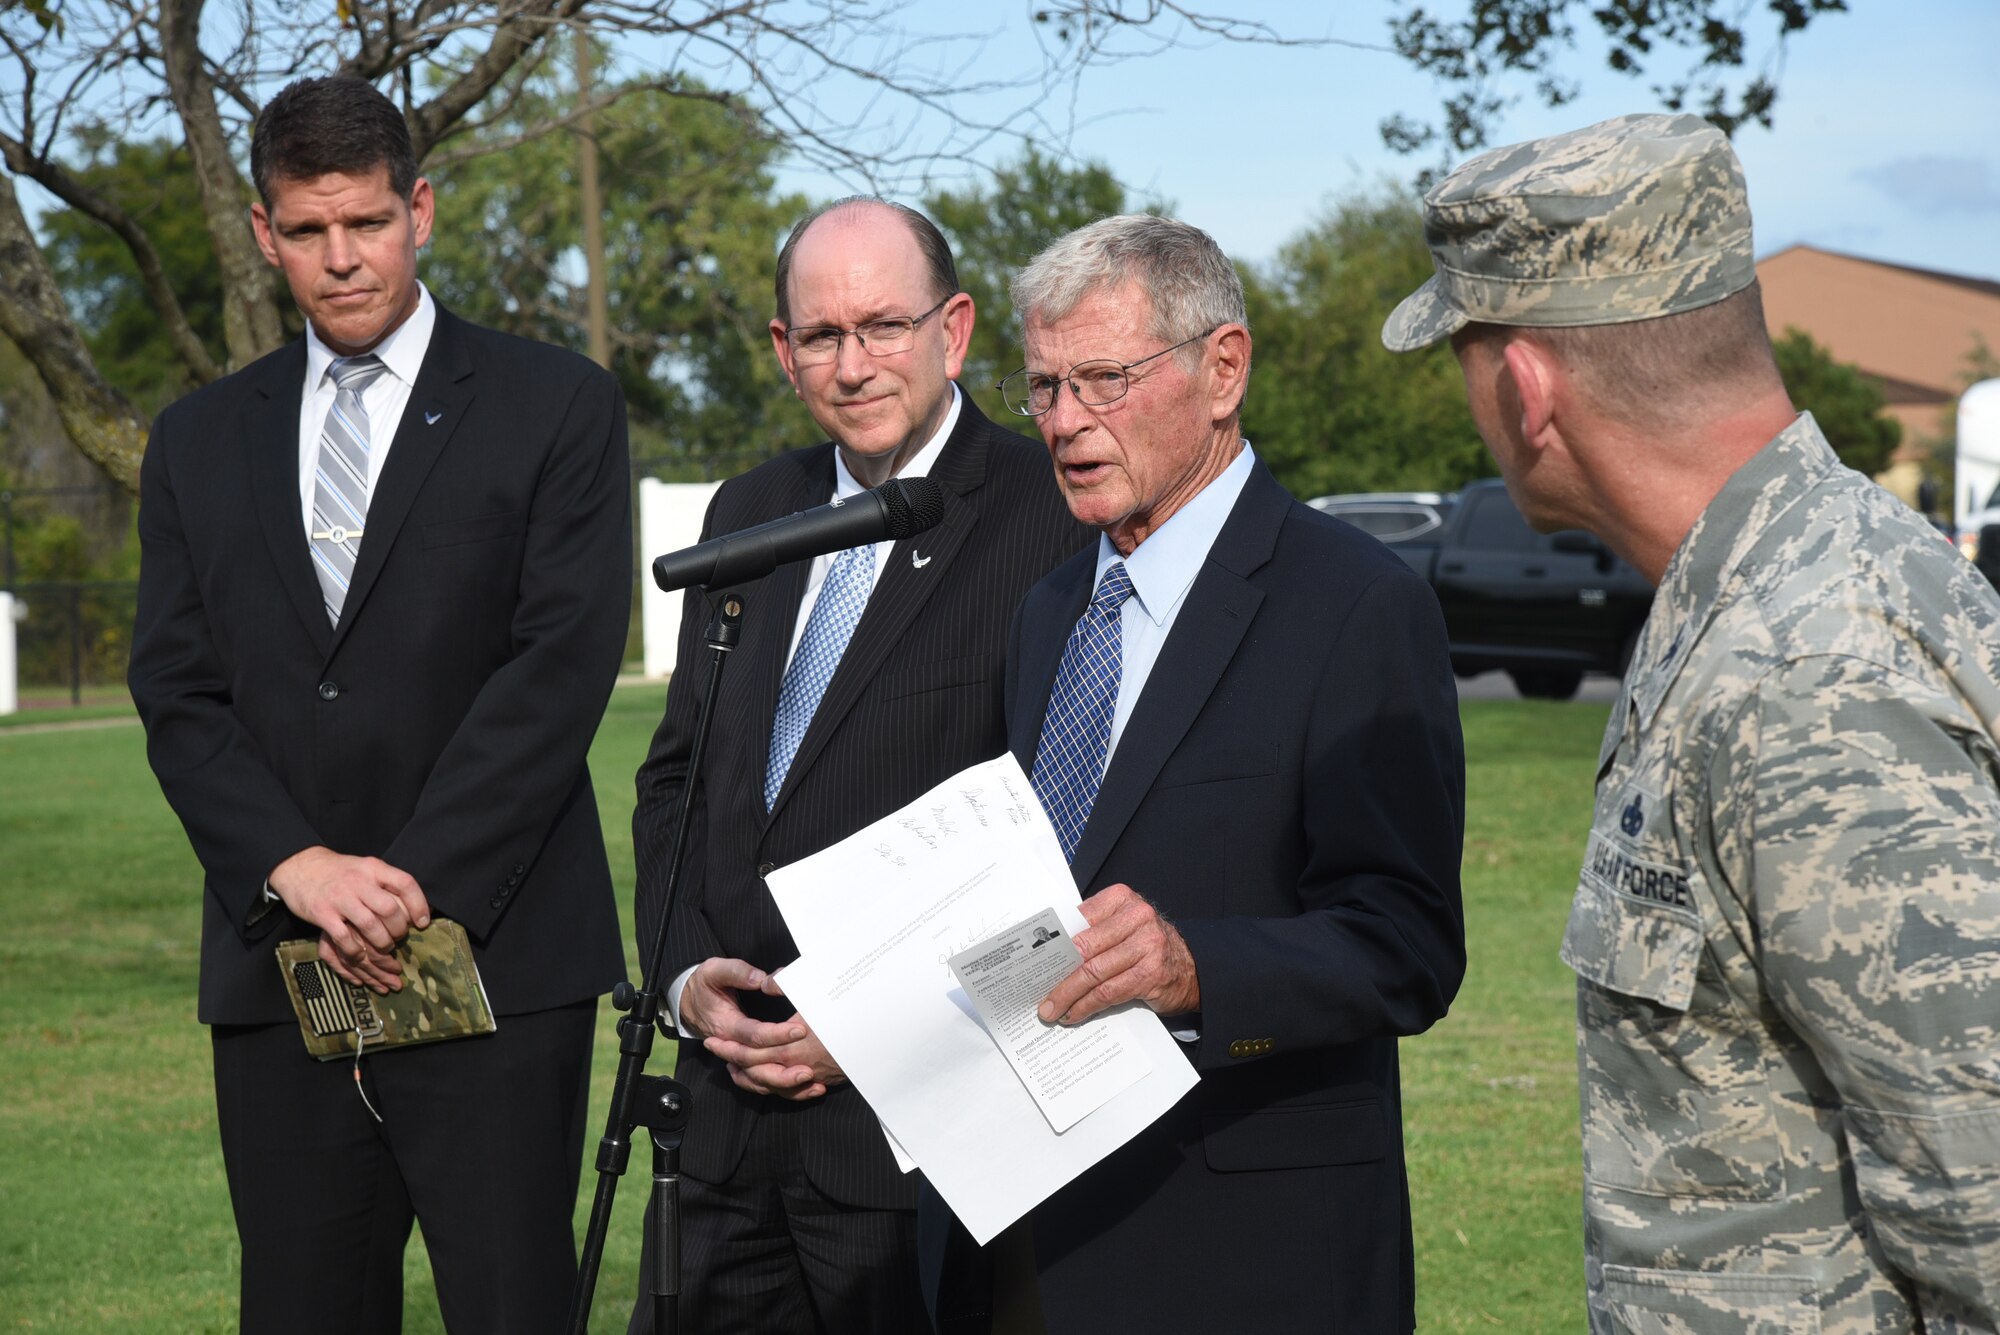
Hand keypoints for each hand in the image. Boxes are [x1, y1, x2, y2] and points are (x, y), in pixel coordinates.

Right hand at [269, 846, 429, 992]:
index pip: (406, 884)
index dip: (419, 905)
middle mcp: (359, 881)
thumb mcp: (366, 868)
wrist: (300, 866)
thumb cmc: (340, 872)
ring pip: (370, 926)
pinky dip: (356, 951)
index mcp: (374, 868)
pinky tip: (361, 955)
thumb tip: (416, 906)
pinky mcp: (322, 913)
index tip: (423, 923)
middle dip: (399, 929)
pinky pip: (344, 938)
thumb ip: (386, 883)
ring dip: (382, 943)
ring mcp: (340, 898)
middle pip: (390, 909)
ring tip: (385, 948)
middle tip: (399, 938)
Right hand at [683, 960, 843, 1100]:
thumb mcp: (714, 971)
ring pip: (762, 1081)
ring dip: (788, 1085)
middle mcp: (733, 1047)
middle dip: (785, 1070)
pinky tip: (809, 1088)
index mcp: (726, 1026)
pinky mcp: (747, 1063)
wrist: (690, 1002)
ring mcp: (739, 1059)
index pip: (753, 1035)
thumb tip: (762, 980)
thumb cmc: (705, 984)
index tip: (800, 1030)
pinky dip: (785, 1089)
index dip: (777, 1035)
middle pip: (758, 1067)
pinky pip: (764, 1083)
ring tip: (815, 1083)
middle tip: (811, 1067)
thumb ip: (738, 973)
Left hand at [1037, 883, 1199, 1026]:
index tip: (1032, 961)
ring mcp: (1147, 945)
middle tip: (1038, 993)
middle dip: (1056, 974)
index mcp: (1122, 899)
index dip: (1051, 943)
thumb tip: (1049, 952)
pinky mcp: (1151, 974)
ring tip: (1052, 1009)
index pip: (1076, 920)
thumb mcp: (1123, 926)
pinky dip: (1087, 1006)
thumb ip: (1092, 930)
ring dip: (1067, 995)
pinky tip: (1074, 1013)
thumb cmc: (1147, 945)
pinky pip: (1108, 992)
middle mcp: (1136, 918)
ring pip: (1093, 973)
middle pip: (1083, 948)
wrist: (1192, 968)